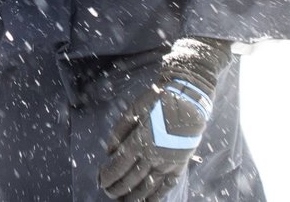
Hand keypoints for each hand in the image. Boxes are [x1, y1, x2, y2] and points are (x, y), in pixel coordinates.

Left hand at [99, 37, 227, 201]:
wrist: (188, 97)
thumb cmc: (158, 100)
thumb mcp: (133, 110)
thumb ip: (119, 132)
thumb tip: (109, 152)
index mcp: (139, 142)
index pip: (118, 167)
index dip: (107, 177)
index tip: (101, 181)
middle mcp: (153, 156)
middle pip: (130, 180)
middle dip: (117, 189)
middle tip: (109, 193)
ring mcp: (168, 162)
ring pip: (147, 187)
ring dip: (134, 197)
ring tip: (125, 201)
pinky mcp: (180, 164)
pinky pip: (167, 186)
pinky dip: (156, 196)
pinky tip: (148, 201)